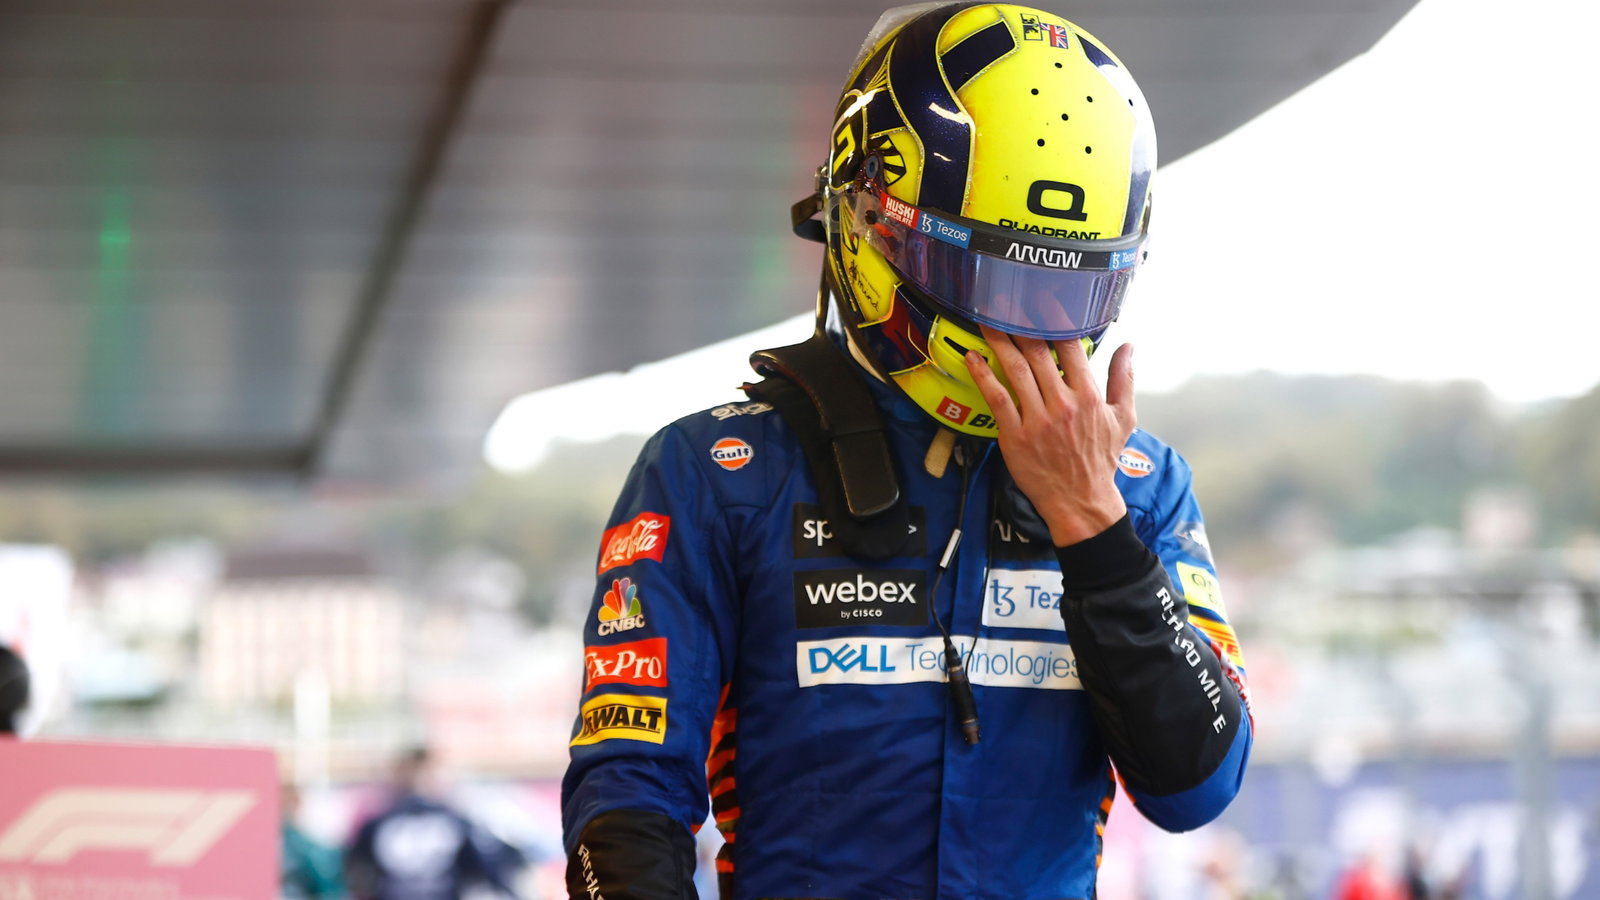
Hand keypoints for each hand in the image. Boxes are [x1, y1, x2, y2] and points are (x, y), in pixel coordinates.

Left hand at [964, 325, 1136, 545]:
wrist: (1082, 502)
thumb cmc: (1101, 460)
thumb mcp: (1124, 419)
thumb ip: (1124, 379)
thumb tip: (1129, 346)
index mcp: (1089, 397)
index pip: (1072, 348)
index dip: (1056, 321)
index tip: (1043, 302)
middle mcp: (1064, 404)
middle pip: (1038, 354)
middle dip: (1021, 326)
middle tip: (1006, 304)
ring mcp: (1038, 420)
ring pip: (1016, 371)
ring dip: (999, 343)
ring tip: (986, 321)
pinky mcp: (1016, 436)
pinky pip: (997, 399)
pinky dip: (984, 376)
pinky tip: (973, 358)